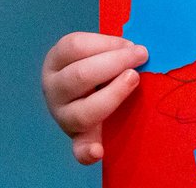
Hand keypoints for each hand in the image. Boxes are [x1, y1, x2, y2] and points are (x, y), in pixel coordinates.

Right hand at [41, 32, 147, 164]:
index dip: (106, 43)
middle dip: (116, 62)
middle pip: (80, 75)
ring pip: (83, 111)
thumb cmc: (97, 63)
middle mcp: (54, 88)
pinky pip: (78, 148)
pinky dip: (87, 152)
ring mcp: (62, 114)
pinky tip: (98, 151)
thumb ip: (111, 48)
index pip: (74, 46)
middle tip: (141, 56)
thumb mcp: (96, 50)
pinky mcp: (76, 137)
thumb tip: (139, 49)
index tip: (131, 44)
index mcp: (56, 60)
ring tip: (133, 79)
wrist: (87, 92)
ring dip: (113, 94)